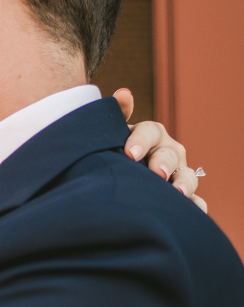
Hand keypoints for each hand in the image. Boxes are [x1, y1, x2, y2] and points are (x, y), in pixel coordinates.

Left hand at [114, 88, 206, 211]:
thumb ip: (114, 117)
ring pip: (187, 176)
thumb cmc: (115, 154)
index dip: (141, 140)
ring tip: (178, 193)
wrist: (117, 181)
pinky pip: (195, 201)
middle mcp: (168, 152)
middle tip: (156, 172)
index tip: (130, 153)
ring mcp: (178, 174)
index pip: (150, 131)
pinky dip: (196, 206)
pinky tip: (191, 212)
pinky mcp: (184, 196)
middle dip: (164, 162)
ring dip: (184, 183)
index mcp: (151, 135)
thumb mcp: (111, 137)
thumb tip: (123, 94)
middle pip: (170, 154)